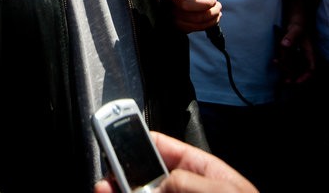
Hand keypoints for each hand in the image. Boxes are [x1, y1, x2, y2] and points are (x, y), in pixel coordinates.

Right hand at [94, 132, 257, 192]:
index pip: (163, 148)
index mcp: (200, 171)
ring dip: (121, 192)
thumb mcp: (222, 190)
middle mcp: (184, 190)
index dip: (138, 142)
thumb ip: (186, 181)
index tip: (115, 141)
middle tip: (106, 181)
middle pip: (144, 179)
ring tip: (105, 192)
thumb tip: (155, 186)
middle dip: (122, 177)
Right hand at [159, 0, 221, 33]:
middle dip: (203, 4)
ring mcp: (172, 14)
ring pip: (189, 19)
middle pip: (183, 5)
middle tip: (214, 0)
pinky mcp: (179, 25)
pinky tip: (215, 16)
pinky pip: (192, 28)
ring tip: (218, 8)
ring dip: (208, 15)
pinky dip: (207, 24)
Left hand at [274, 21, 313, 84]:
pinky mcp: (292, 56)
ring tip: (277, 65)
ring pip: (293, 68)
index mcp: (309, 54)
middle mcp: (304, 58)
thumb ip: (290, 37)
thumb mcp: (295, 30)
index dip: (305, 76)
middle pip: (301, 72)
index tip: (297, 81)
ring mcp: (298, 57)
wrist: (295, 24)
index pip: (311, 69)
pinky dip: (282, 64)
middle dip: (294, 77)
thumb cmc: (298, 27)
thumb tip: (284, 44)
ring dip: (286, 70)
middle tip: (286, 81)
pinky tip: (275, 61)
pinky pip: (288, 63)